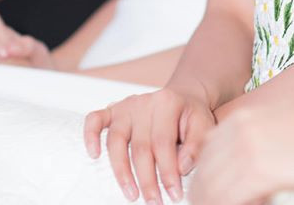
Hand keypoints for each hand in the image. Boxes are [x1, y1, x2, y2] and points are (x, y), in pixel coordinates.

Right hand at [83, 86, 215, 203]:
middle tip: (154, 202)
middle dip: (147, 179)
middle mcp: (144, 102)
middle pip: (140, 146)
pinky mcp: (113, 110)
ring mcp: (126, 106)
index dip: (167, 172)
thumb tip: (181, 167)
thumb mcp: (204, 125)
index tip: (173, 195)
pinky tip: (94, 155)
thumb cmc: (191, 116)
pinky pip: (95, 119)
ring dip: (121, 171)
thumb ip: (196, 145)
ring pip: (116, 140)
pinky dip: (90, 136)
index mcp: (167, 102)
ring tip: (131, 194)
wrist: (181, 98)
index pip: (163, 143)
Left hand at [189, 105, 293, 204]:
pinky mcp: (260, 168)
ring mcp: (250, 144)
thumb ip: (260, 140)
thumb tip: (238, 165)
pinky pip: (229, 198)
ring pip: (213, 187)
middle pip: (206, 169)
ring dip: (214, 204)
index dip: (205, 179)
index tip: (206, 198)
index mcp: (248, 116)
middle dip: (204, 196)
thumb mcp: (288, 130)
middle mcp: (244, 126)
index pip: (209, 151)